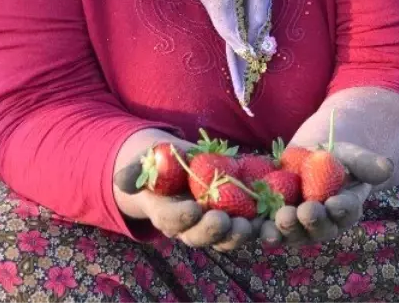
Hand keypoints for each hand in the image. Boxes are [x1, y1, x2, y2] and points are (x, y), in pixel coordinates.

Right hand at [114, 158, 257, 251]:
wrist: (184, 164)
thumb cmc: (163, 161)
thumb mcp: (149, 160)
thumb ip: (136, 171)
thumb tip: (122, 182)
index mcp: (167, 213)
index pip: (171, 219)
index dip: (182, 217)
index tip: (193, 208)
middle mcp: (191, 226)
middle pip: (201, 237)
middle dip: (213, 231)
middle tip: (224, 220)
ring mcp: (216, 225)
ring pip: (228, 238)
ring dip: (241, 234)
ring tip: (253, 226)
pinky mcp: (240, 218)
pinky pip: (252, 226)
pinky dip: (264, 226)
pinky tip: (275, 220)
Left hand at [260, 142, 392, 247]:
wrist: (307, 158)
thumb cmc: (335, 156)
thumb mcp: (350, 154)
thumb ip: (366, 162)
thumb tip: (387, 166)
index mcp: (345, 210)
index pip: (346, 212)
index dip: (341, 209)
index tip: (335, 202)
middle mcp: (321, 225)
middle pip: (317, 229)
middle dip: (310, 222)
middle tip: (304, 211)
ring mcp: (296, 227)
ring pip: (291, 233)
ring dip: (285, 229)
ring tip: (279, 219)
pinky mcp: (271, 221)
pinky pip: (265, 228)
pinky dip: (258, 227)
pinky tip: (253, 223)